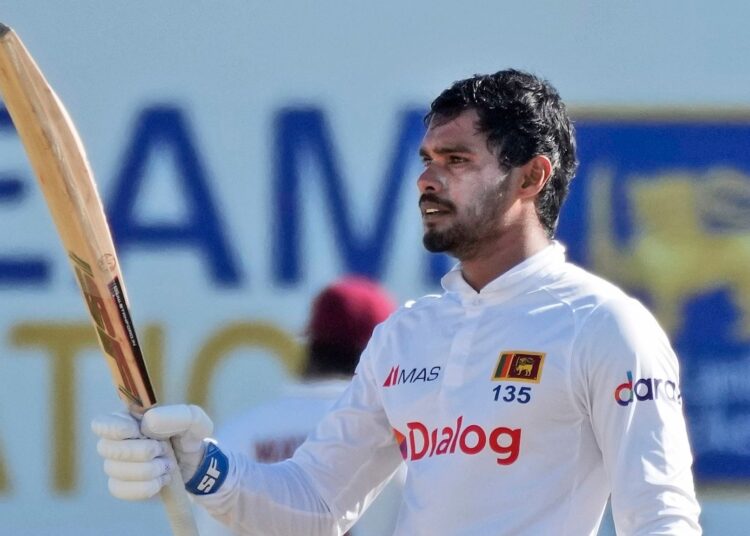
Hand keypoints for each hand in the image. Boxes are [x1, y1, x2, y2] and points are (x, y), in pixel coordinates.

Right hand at [92, 404, 214, 499]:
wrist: (194, 464)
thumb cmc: (189, 435)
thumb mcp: (193, 420)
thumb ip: (176, 415)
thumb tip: (147, 423)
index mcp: (127, 419)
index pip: (101, 423)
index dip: (117, 429)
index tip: (139, 432)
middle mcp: (115, 441)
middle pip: (107, 449)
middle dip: (142, 451)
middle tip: (164, 449)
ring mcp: (116, 465)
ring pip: (115, 471)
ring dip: (148, 469)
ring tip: (167, 465)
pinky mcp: (121, 485)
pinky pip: (121, 490)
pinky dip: (146, 487)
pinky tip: (161, 480)